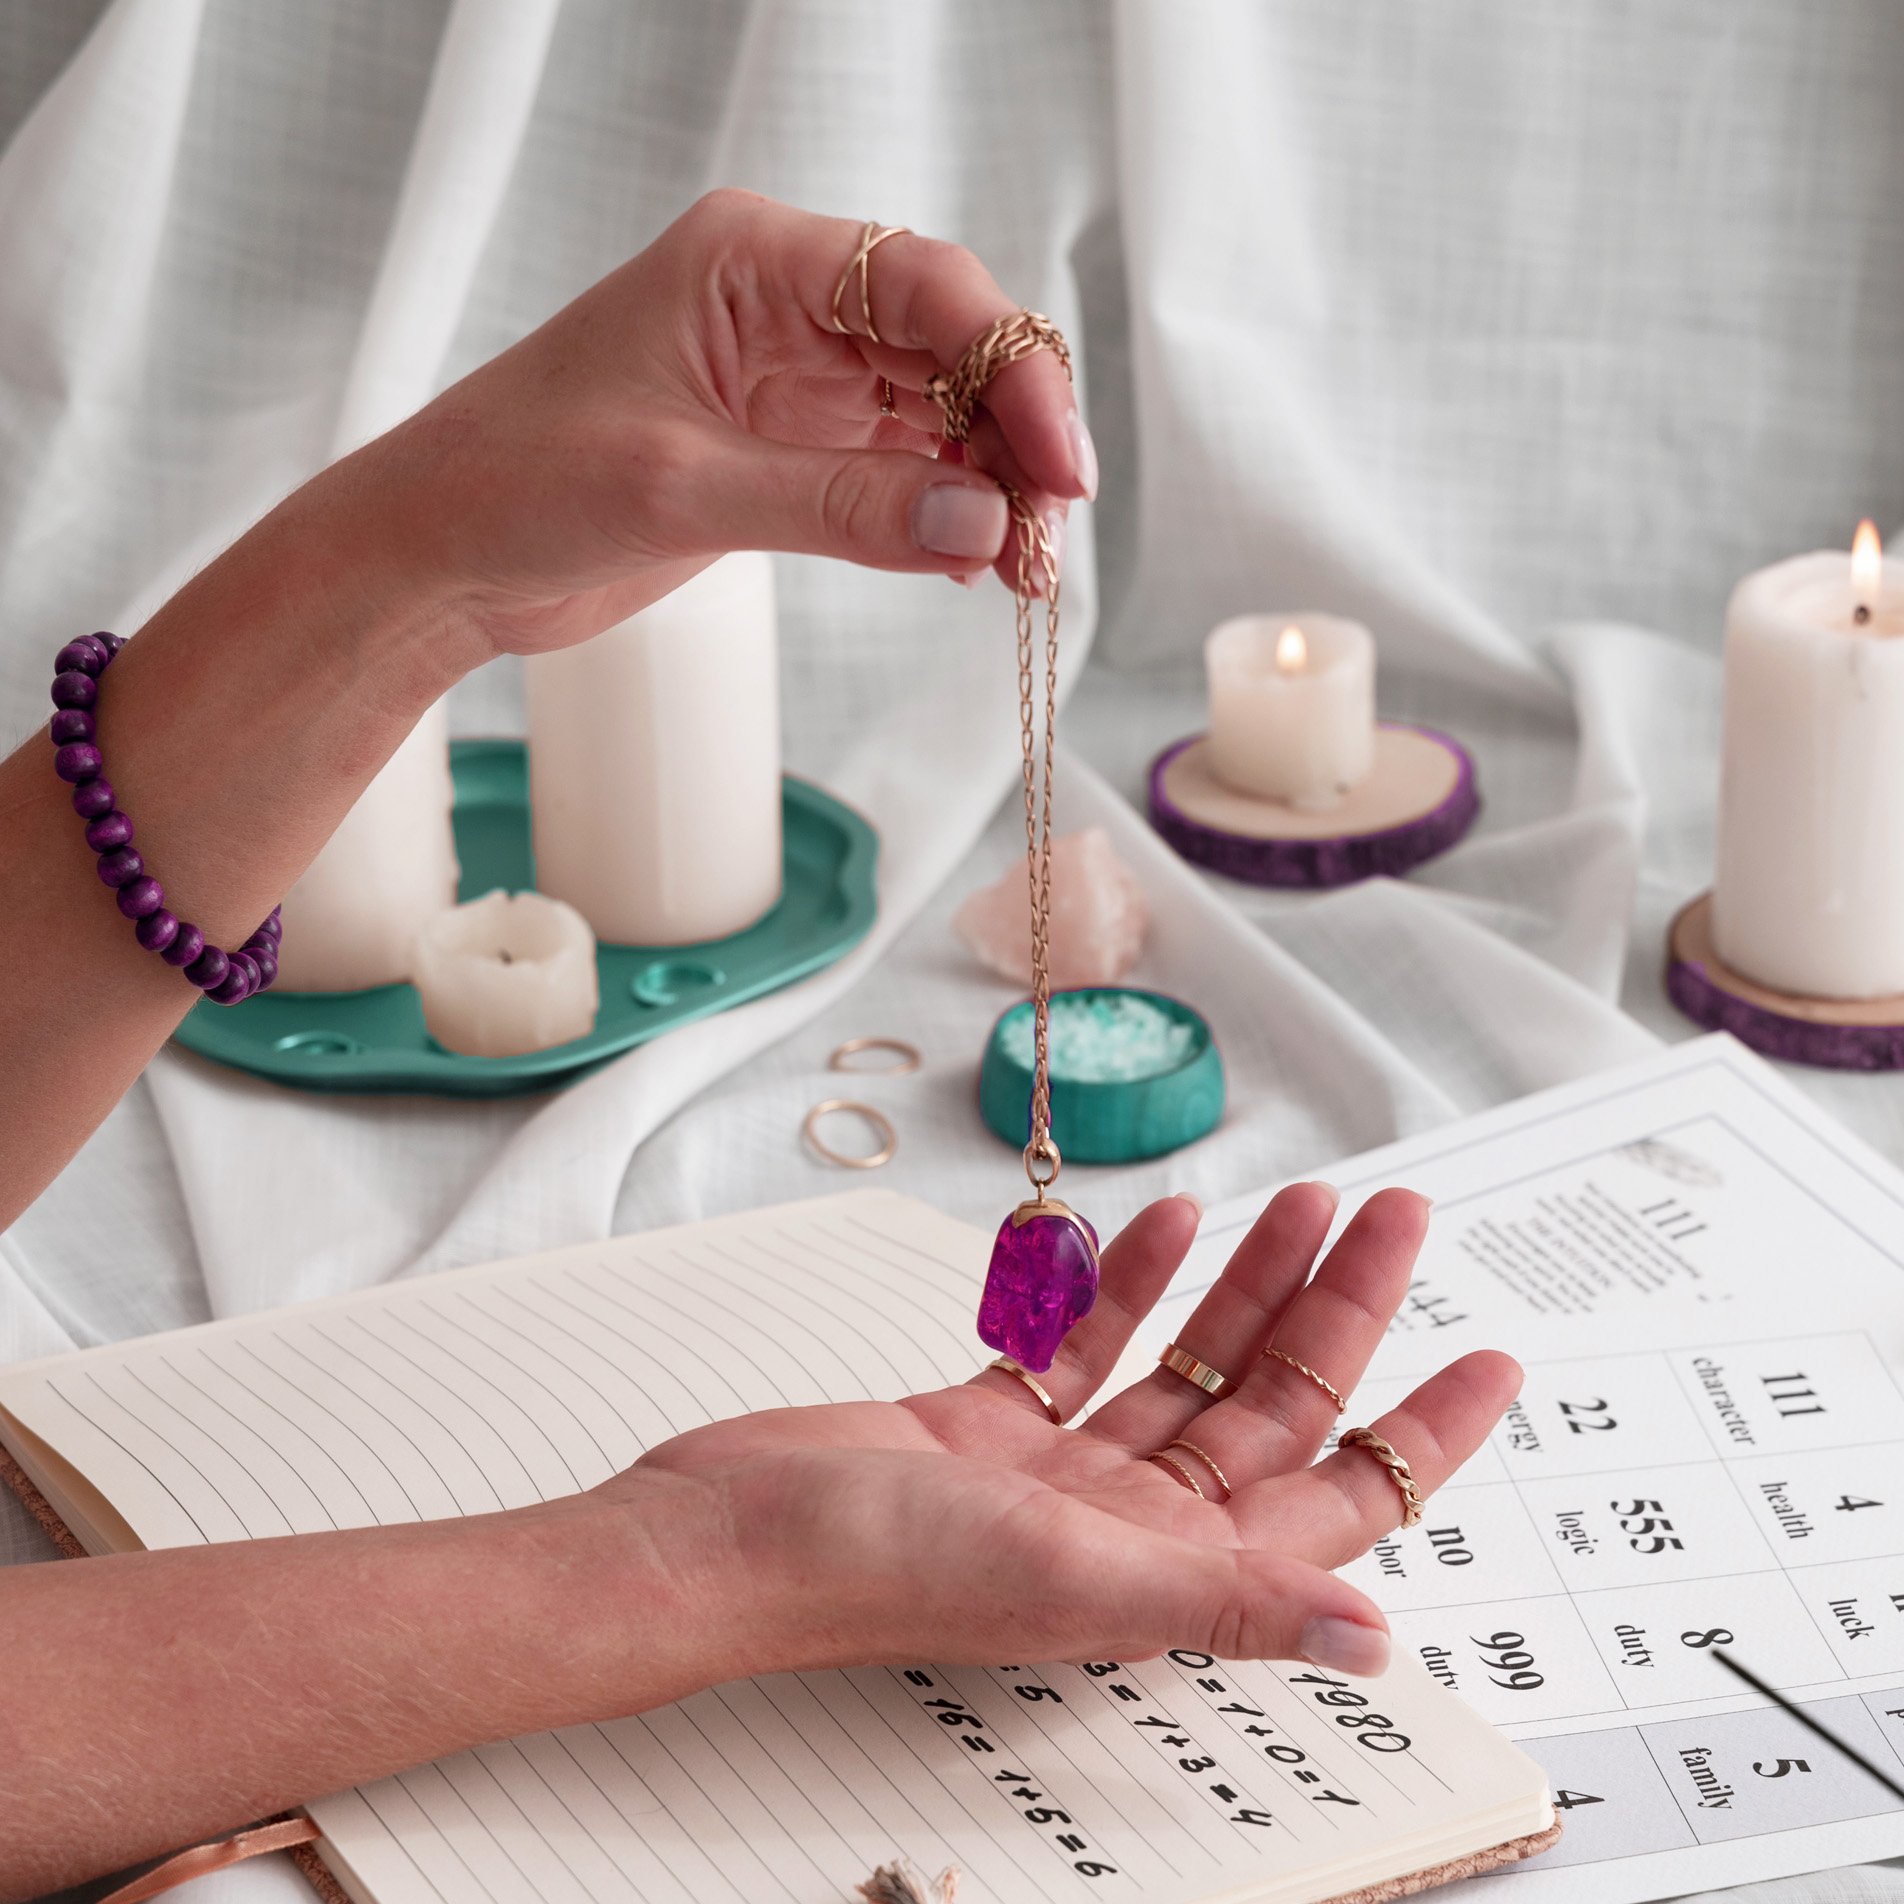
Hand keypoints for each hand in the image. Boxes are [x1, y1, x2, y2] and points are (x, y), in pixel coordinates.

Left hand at [318, 189, 1092, 658]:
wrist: (439, 555)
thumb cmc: (517, 482)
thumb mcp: (680, 489)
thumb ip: (839, 508)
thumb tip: (982, 528)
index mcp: (752, 261)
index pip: (923, 288)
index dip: (1009, 367)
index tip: (1058, 465)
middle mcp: (786, 307)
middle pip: (950, 349)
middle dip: (1012, 438)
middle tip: (1050, 539)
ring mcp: (792, 382)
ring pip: (936, 418)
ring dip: (989, 489)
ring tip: (1024, 573)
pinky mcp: (788, 454)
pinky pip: (898, 475)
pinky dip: (942, 520)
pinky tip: (971, 566)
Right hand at [609, 1186, 1517, 1677]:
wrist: (728, 1535)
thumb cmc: (874, 1569)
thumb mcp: (1076, 1580)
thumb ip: (1230, 1603)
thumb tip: (1378, 1641)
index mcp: (1170, 1571)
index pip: (1338, 1500)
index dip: (1424, 1432)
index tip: (1492, 1359)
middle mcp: (1130, 1525)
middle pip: (1271, 1405)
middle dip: (1340, 1307)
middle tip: (1396, 1213)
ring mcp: (1059, 1474)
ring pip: (1188, 1364)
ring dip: (1247, 1281)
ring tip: (1305, 1198)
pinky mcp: (988, 1427)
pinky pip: (1087, 1346)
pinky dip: (1128, 1285)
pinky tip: (1167, 1223)